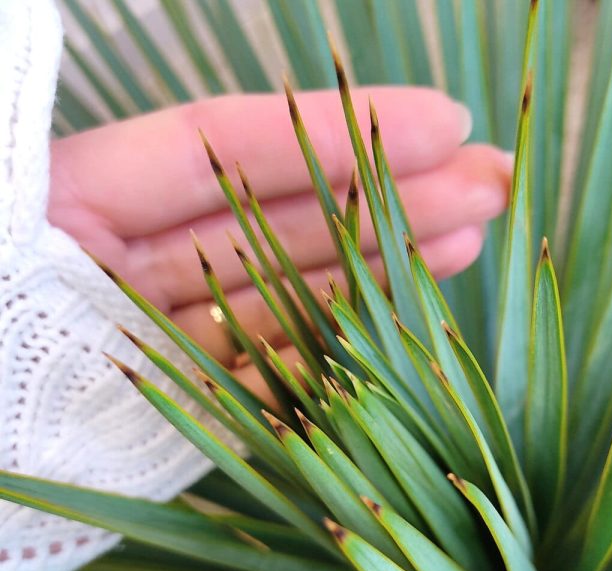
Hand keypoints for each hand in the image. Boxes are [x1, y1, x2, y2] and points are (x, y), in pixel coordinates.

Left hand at [49, 88, 511, 398]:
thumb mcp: (4, 236)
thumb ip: (58, 161)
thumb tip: (50, 40)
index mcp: (62, 212)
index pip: (221, 148)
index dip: (330, 128)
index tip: (440, 124)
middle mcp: (123, 272)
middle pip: (276, 216)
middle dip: (389, 192)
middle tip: (491, 179)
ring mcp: (160, 344)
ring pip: (290, 295)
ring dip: (385, 266)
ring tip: (474, 237)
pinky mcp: (179, 416)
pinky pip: (270, 374)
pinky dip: (338, 348)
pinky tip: (405, 322)